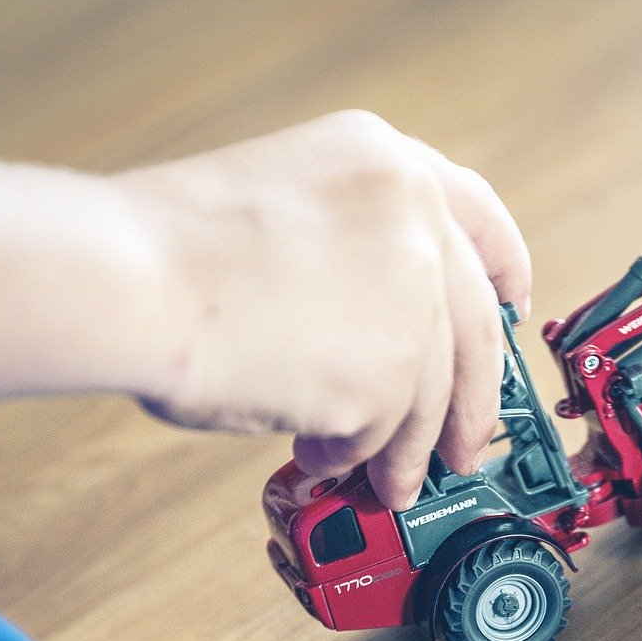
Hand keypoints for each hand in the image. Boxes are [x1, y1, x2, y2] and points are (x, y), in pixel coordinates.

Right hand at [118, 110, 531, 509]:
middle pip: (475, 328)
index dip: (503, 268)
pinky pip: (383, 433)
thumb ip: (349, 248)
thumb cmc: (165, 249)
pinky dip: (352, 455)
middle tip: (466, 443)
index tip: (513, 304)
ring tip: (384, 481)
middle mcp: (414, 218)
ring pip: (432, 395)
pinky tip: (317, 454)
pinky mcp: (390, 372)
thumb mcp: (282, 203)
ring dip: (407, 449)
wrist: (129, 279)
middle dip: (473, 400)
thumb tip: (378, 330)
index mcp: (383, 159)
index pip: (479, 215)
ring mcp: (409, 296)